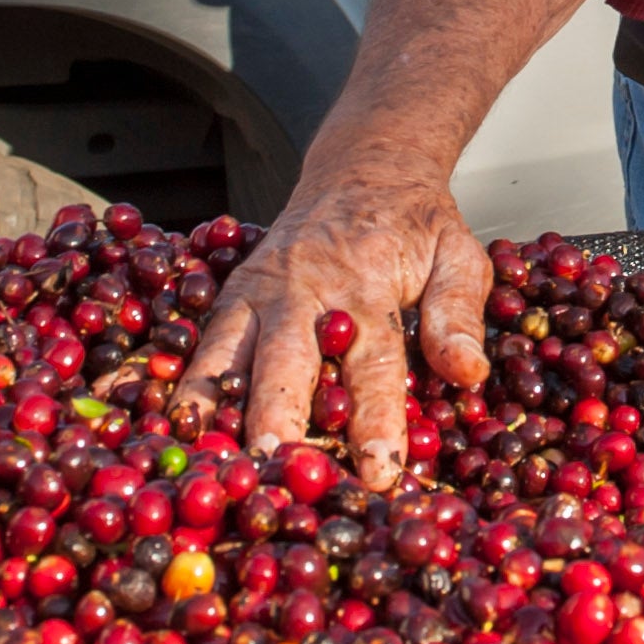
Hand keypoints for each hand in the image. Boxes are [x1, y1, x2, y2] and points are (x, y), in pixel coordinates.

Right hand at [173, 171, 492, 485]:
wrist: (364, 169)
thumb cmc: (417, 226)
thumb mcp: (458, 256)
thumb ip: (458, 316)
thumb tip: (468, 376)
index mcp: (366, 285)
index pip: (373, 362)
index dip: (376, 420)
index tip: (379, 473)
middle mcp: (304, 288)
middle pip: (288, 361)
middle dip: (281, 416)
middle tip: (278, 468)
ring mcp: (260, 290)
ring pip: (231, 353)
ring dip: (219, 405)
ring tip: (211, 457)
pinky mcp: (232, 294)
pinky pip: (203, 344)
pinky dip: (187, 385)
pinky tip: (176, 427)